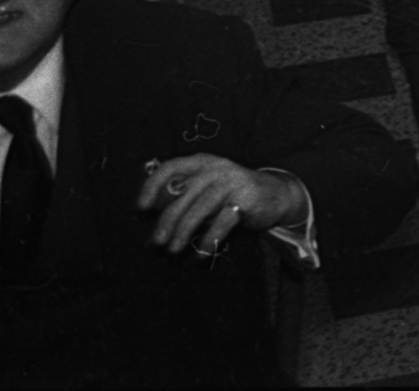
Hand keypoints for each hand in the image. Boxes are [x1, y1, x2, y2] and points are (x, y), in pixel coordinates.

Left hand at [137, 154, 306, 254]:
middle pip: (182, 198)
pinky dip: (207, 243)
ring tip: (173, 252)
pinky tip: (199, 256)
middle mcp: (216, 168)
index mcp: (203, 161)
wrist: (277, 193)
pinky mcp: (246, 199)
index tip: (141, 209)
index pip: (170, 167)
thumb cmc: (232, 193)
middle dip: (166, 223)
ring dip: (182, 235)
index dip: (151, 187)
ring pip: (198, 212)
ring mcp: (232, 182)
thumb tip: (153, 217)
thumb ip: (186, 195)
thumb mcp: (209, 187)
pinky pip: (220, 225)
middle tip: (156, 244)